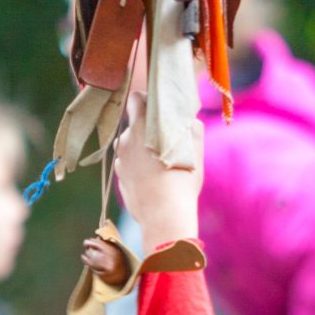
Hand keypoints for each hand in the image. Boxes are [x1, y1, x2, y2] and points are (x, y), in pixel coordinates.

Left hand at [113, 91, 199, 250]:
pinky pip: (127, 162)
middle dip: (146, 126)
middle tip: (164, 138)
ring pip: (130, 144)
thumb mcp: (193, 151)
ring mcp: (121, 159)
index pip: (136, 98)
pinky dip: (137, 164)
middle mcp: (126, 139)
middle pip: (133, 122)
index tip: (158, 108)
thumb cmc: (180, 181)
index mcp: (142, 126)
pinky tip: (152, 176)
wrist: (163, 215)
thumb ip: (191, 129)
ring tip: (158, 161)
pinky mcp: (120, 176)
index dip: (147, 100)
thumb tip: (189, 120)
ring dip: (140, 146)